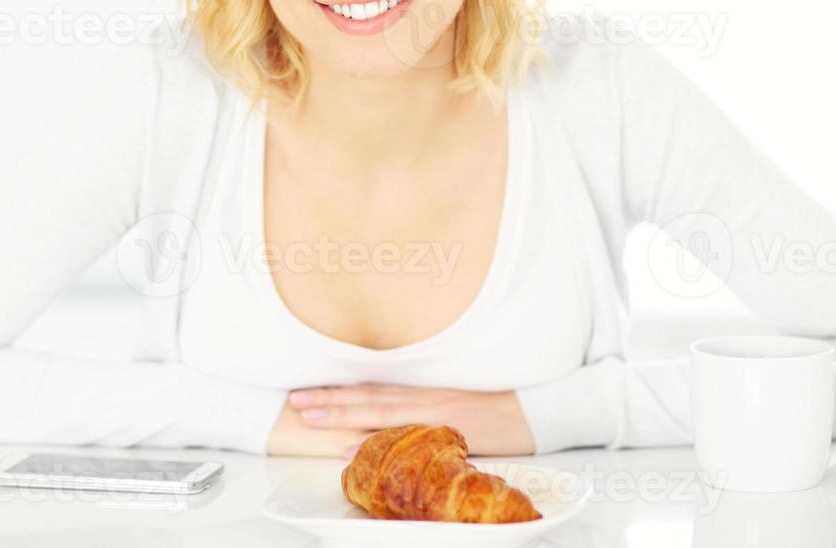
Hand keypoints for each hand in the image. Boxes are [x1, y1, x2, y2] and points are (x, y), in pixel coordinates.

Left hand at [286, 383, 535, 458]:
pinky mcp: (449, 430)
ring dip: (342, 416)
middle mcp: (425, 396)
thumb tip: (388, 426)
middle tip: (296, 402)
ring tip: (311, 419)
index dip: (340, 389)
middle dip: (330, 401)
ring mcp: (436, 413)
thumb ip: (424, 408)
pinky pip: (406, 436)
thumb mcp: (457, 401)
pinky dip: (375, 442)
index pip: (374, 387)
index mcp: (425, 388)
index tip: (308, 392)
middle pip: (369, 397)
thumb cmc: (499, 405)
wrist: (539, 408)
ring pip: (380, 412)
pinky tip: (349, 450)